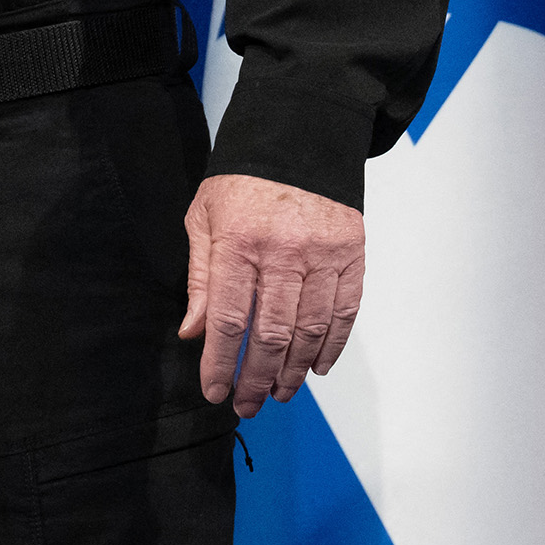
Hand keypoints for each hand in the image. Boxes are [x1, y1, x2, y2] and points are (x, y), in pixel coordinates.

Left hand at [178, 173, 363, 417]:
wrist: (297, 139)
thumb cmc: (243, 183)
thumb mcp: (203, 219)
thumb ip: (201, 279)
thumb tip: (194, 332)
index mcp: (239, 243)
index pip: (229, 319)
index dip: (222, 363)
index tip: (214, 391)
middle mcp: (283, 253)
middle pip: (272, 334)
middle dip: (257, 378)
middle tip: (247, 404)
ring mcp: (322, 255)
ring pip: (311, 330)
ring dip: (295, 370)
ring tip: (279, 392)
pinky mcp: (351, 255)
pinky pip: (345, 313)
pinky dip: (332, 346)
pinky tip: (316, 367)